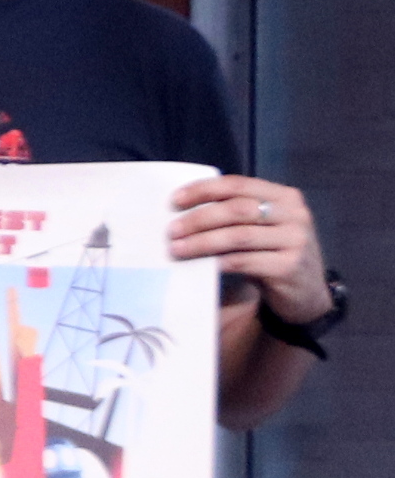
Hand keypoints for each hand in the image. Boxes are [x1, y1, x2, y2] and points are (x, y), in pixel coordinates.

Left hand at [169, 174, 331, 324]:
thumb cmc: (273, 255)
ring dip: (203, 242)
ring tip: (177, 249)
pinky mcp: (290, 266)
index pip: (239, 185)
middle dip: (199, 218)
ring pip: (239, 235)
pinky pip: (246, 261)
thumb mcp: (262, 228)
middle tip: (171, 230)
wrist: (306, 293)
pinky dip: (220, 262)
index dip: (204, 190)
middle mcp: (294, 214)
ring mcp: (295, 240)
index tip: (175, 200)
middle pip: (237, 209)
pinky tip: (203, 266)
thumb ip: (237, 215)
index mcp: (285, 196)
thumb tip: (184, 211)